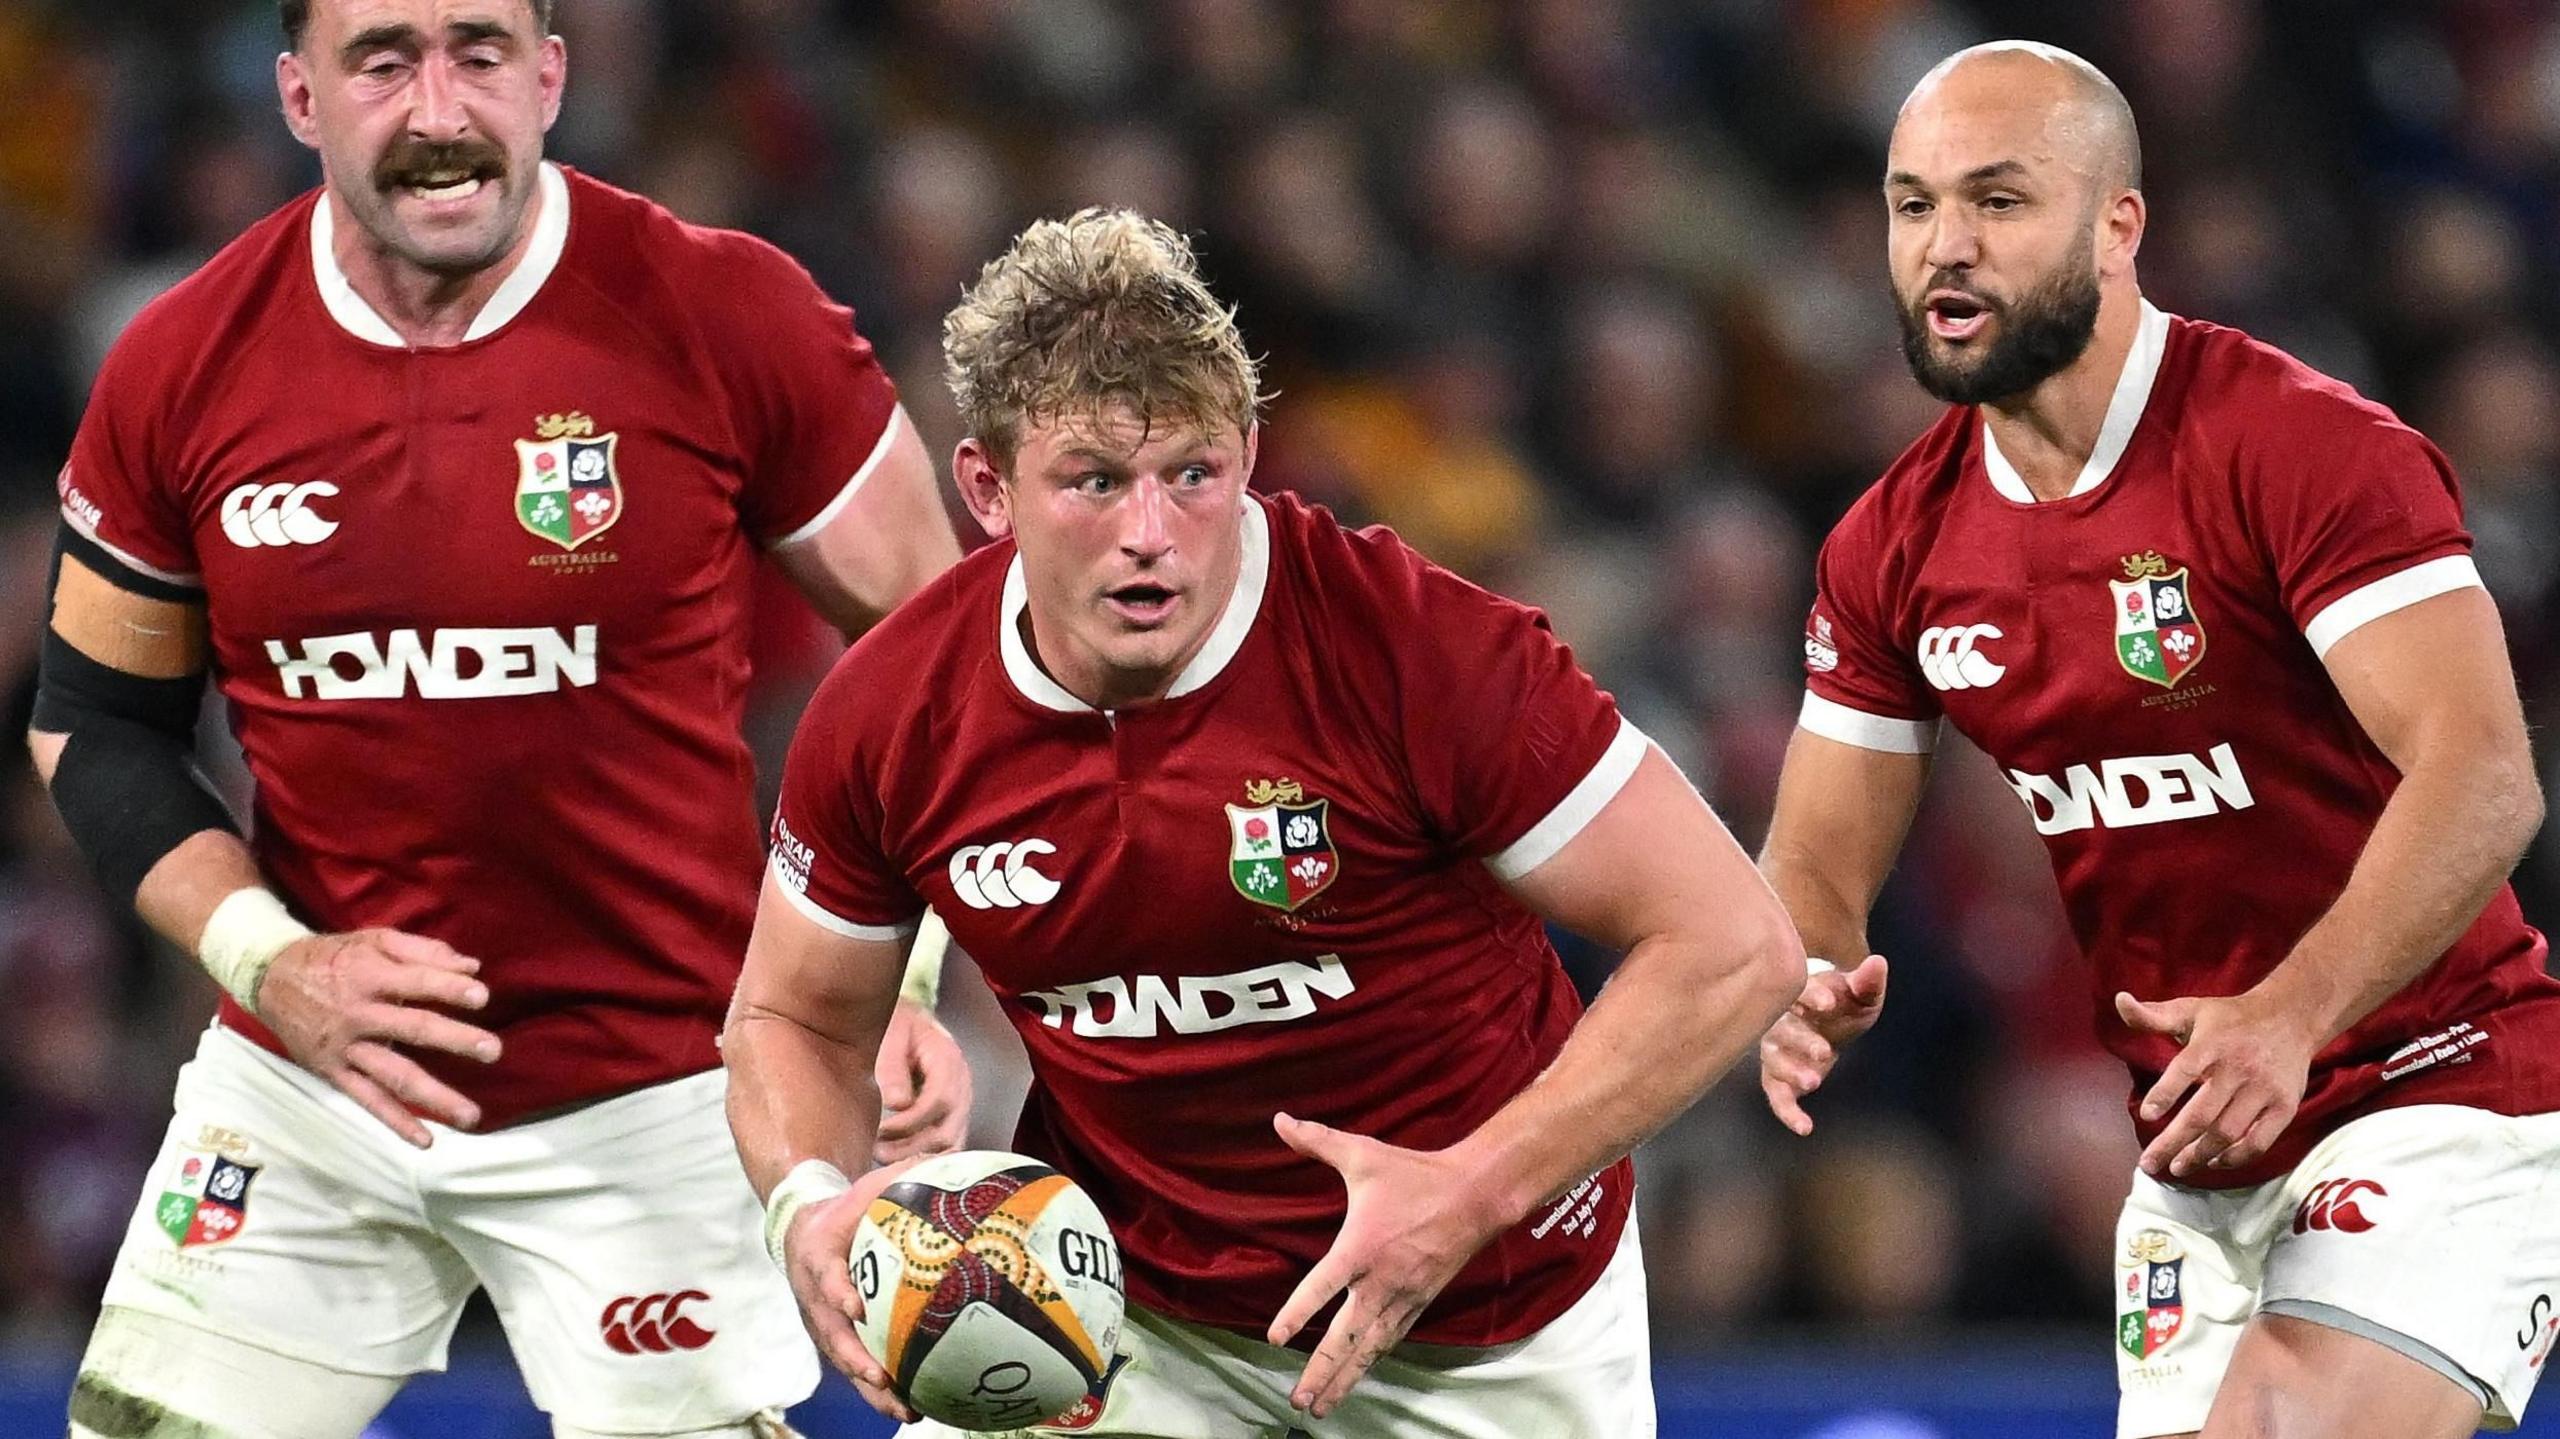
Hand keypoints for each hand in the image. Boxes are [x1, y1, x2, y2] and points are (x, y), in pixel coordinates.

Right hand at [254, 928, 501, 1147]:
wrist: (270, 979)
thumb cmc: (333, 958)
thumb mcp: (374, 940)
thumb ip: (423, 951)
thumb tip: (473, 967)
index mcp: (369, 976)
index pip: (416, 983)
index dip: (448, 989)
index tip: (482, 998)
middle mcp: (358, 1014)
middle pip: (411, 1029)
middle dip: (453, 1040)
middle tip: (492, 1051)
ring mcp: (346, 1049)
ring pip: (393, 1076)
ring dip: (434, 1096)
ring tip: (472, 1115)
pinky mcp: (334, 1073)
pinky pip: (368, 1101)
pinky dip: (395, 1122)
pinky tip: (425, 1140)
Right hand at [783, 1158, 922, 1424]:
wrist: (801, 1229)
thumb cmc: (845, 1207)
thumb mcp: (865, 1186)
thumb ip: (901, 1175)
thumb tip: (951, 1161)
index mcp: (819, 1257)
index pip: (826, 1277)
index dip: (838, 1293)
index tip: (856, 1307)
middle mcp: (816, 1296)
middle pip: (832, 1334)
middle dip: (856, 1359)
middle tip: (882, 1376)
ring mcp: (823, 1322)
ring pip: (845, 1361)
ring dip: (871, 1389)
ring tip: (906, 1412)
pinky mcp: (835, 1338)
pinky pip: (856, 1366)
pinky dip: (880, 1390)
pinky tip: (916, 1409)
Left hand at [872, 1000, 972, 1163]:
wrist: (911, 1021)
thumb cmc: (899, 1026)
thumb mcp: (892, 1035)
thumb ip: (893, 1067)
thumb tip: (896, 1104)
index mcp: (949, 1060)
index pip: (941, 1100)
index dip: (912, 1122)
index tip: (882, 1131)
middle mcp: (963, 1084)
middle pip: (949, 1129)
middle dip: (912, 1146)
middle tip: (878, 1151)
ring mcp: (962, 1102)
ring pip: (951, 1143)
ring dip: (918, 1156)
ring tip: (884, 1158)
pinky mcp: (954, 1116)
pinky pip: (949, 1145)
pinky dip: (928, 1157)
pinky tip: (902, 1160)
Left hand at [1265, 1113, 1509, 1418]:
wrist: (1475, 1195)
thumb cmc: (1415, 1174)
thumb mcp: (1362, 1154)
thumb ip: (1317, 1140)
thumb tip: (1279, 1120)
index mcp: (1360, 1248)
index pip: (1320, 1289)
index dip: (1296, 1314)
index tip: (1275, 1338)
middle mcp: (1379, 1282)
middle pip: (1345, 1338)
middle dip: (1320, 1373)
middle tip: (1297, 1401)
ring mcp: (1402, 1298)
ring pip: (1368, 1349)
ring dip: (1344, 1379)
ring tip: (1319, 1407)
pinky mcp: (1419, 1303)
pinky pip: (1391, 1340)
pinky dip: (1372, 1362)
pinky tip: (1357, 1378)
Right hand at [1759, 955, 1887, 1135]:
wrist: (1827, 1019)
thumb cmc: (1842, 1003)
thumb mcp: (1860, 993)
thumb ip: (1868, 981)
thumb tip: (1879, 962)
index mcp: (1798, 995)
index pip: (1797, 991)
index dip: (1810, 996)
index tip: (1827, 1003)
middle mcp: (1779, 1021)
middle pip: (1782, 1030)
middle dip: (1802, 1041)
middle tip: (1824, 1051)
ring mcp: (1776, 1050)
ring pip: (1773, 1062)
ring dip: (1791, 1071)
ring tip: (1814, 1081)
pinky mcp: (1778, 1077)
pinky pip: (1776, 1095)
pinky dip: (1786, 1112)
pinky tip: (1805, 1127)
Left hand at [2117, 988, 2319, 1179]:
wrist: (2291, 1017)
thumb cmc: (2230, 1019)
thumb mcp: (2191, 1010)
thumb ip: (2153, 1016)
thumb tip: (2119, 1001)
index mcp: (2211, 1044)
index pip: (2184, 1070)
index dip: (2164, 1094)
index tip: (2146, 1115)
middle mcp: (2238, 1068)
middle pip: (2202, 1114)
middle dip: (2172, 1142)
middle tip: (2149, 1163)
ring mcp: (2264, 1089)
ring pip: (2228, 1132)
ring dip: (2200, 1155)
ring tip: (2177, 1168)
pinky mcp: (2285, 1106)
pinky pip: (2260, 1141)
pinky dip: (2236, 1157)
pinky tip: (2215, 1162)